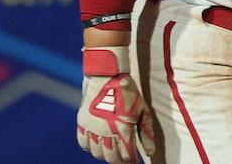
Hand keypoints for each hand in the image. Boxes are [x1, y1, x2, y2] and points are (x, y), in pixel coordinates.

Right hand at [76, 46, 155, 161]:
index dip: (131, 160)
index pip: (126, 155)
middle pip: (111, 157)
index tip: (134, 160)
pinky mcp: (82, 123)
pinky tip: (98, 145)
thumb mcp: (142, 110)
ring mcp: (92, 128)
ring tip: (113, 152)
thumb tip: (149, 152)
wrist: (106, 76)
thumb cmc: (128, 92)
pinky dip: (91, 148)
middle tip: (124, 159)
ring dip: (106, 156)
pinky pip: (83, 144)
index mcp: (122, 128)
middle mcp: (105, 131)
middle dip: (119, 161)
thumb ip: (146, 132)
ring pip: (97, 153)